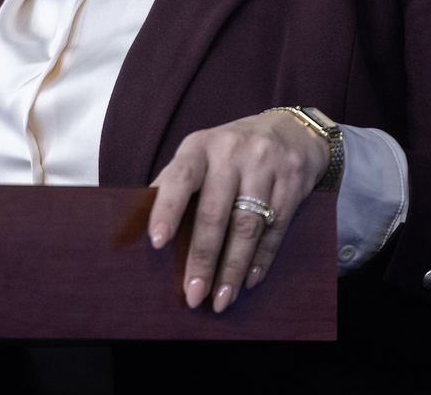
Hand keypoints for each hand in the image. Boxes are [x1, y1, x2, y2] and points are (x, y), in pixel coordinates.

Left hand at [147, 110, 330, 312]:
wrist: (290, 130)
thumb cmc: (230, 151)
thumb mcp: (201, 153)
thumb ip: (175, 183)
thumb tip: (137, 226)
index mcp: (200, 146)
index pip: (180, 178)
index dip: (167, 209)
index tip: (157, 242)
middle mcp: (232, 153)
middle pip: (215, 212)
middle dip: (203, 258)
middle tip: (193, 294)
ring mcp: (266, 167)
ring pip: (247, 226)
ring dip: (233, 268)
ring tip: (221, 299)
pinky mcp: (293, 183)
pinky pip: (275, 228)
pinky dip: (261, 258)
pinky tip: (249, 280)